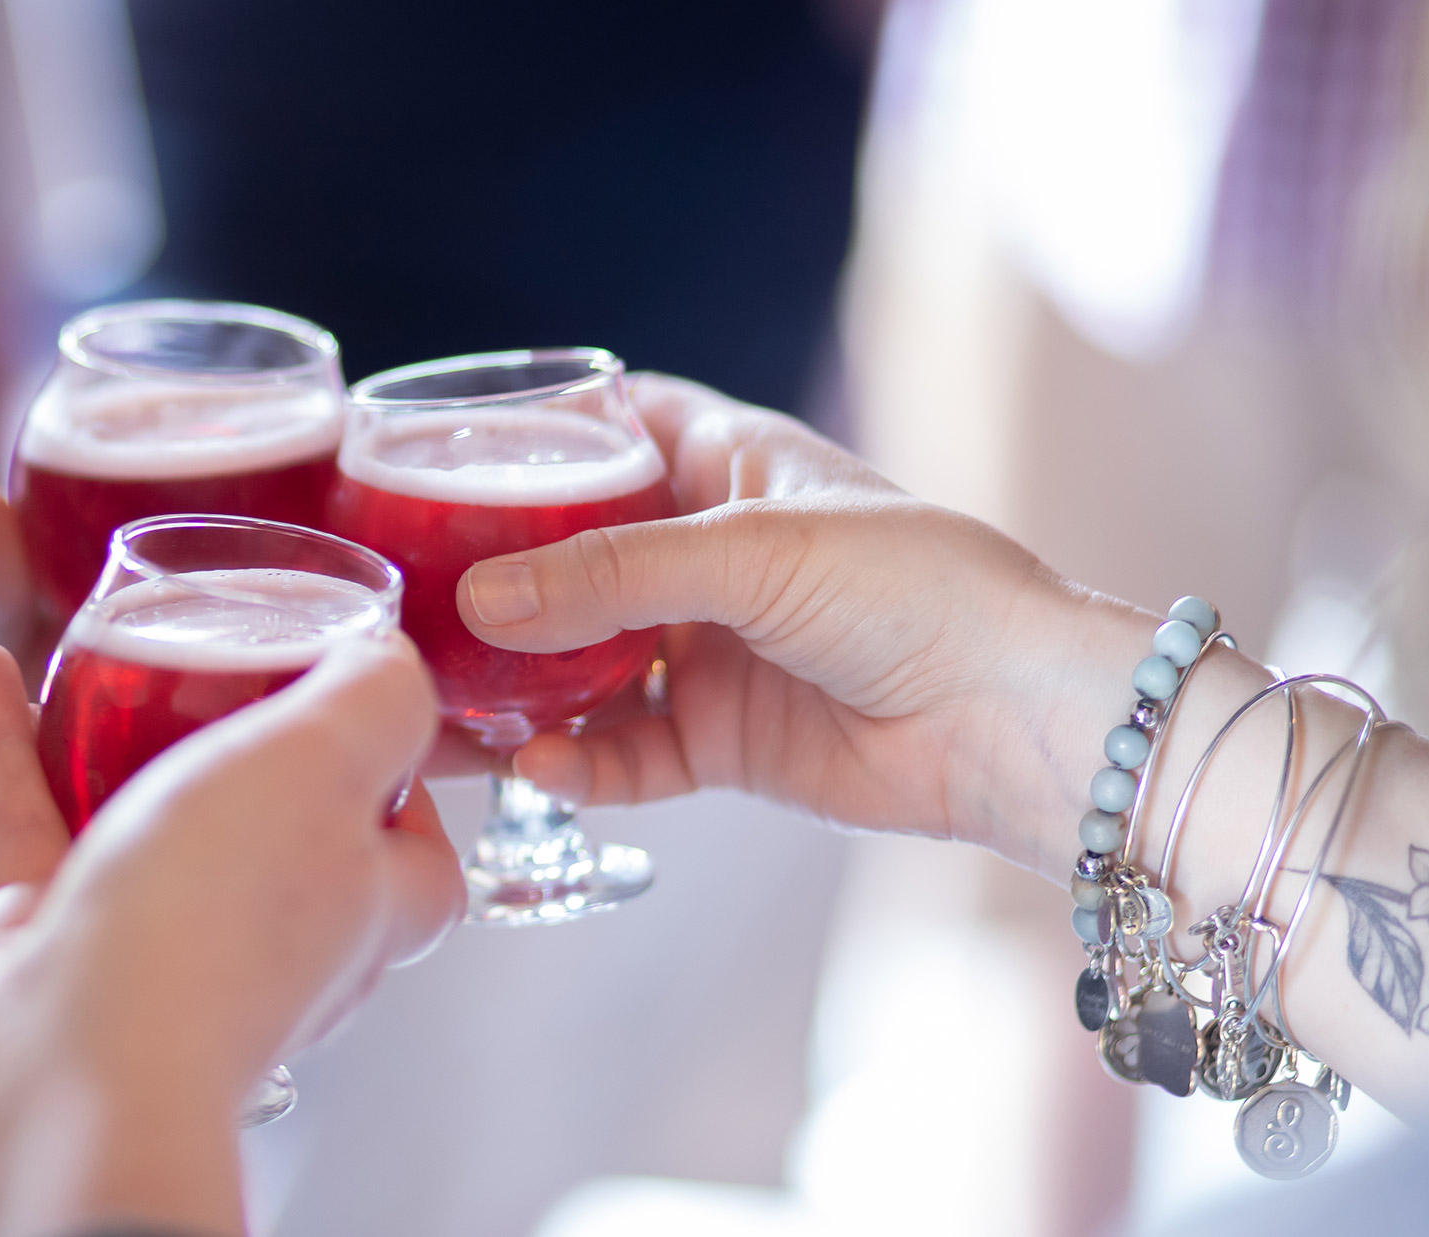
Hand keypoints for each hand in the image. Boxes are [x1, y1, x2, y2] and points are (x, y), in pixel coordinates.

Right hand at [0, 636, 461, 1236]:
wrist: (67, 1067)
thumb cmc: (214, 927)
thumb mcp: (328, 763)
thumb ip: (378, 700)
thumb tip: (393, 659)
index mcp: (357, 912)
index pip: (416, 864)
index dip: (406, 791)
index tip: (368, 712)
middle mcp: (261, 942)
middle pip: (269, 833)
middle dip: (242, 750)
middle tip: (216, 661)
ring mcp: (149, 948)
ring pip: (135, 820)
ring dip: (108, 731)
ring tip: (88, 647)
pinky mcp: (44, 946)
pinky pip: (26, 824)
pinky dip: (6, 745)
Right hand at [457, 373, 1157, 875]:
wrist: (1014, 721)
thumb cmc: (917, 590)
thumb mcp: (753, 552)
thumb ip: (612, 575)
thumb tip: (480, 602)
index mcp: (732, 465)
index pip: (621, 421)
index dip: (544, 426)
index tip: (451, 444)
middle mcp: (712, 553)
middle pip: (579, 555)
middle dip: (502, 579)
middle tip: (414, 598)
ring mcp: (713, 650)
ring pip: (587, 663)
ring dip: (522, 686)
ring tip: (447, 706)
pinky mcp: (724, 740)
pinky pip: (628, 753)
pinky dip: (581, 765)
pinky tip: (540, 767)